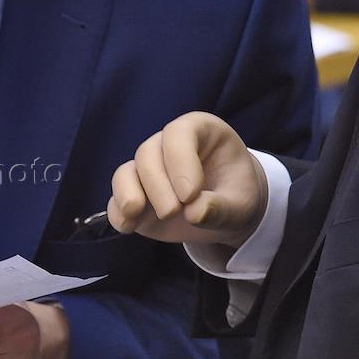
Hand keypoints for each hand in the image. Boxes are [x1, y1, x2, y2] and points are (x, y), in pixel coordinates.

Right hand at [107, 112, 267, 249]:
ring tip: (137, 214)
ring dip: (129, 194)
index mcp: (199, 131)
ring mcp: (148, 170)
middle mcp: (167, 144)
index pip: (179, 133)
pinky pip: (117, 198)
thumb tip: (195, 213)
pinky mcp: (135, 194)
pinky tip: (129, 227)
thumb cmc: (236, 195)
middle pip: (148, 153)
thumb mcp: (242, 203)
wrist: (226, 210)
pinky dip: (118, 213)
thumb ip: (222, 208)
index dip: (180, 161)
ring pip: (126, 172)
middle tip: (173, 212)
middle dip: (157, 185)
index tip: (191, 195)